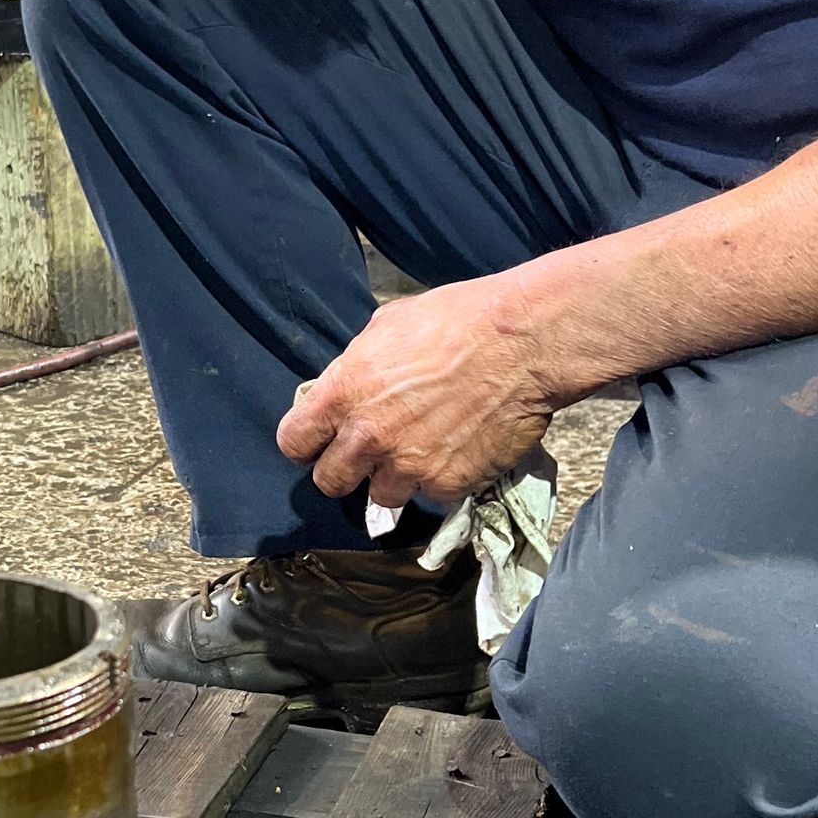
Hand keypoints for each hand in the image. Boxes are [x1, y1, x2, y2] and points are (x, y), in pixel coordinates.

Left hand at [276, 278, 554, 510]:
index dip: (306, 443)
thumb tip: (345, 387)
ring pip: (381, 497)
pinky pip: (431, 495)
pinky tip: (457, 449)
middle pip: (330, 482)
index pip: (294, 443)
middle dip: (345, 469)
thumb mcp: (387, 327)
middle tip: (370, 453)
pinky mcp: (449, 484)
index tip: (321, 440)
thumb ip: (356, 368)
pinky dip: (440, 479)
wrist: (523, 342)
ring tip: (420, 450)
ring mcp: (409, 466)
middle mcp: (368, 437)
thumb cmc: (457, 319)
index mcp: (344, 394)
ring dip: (395, 479)